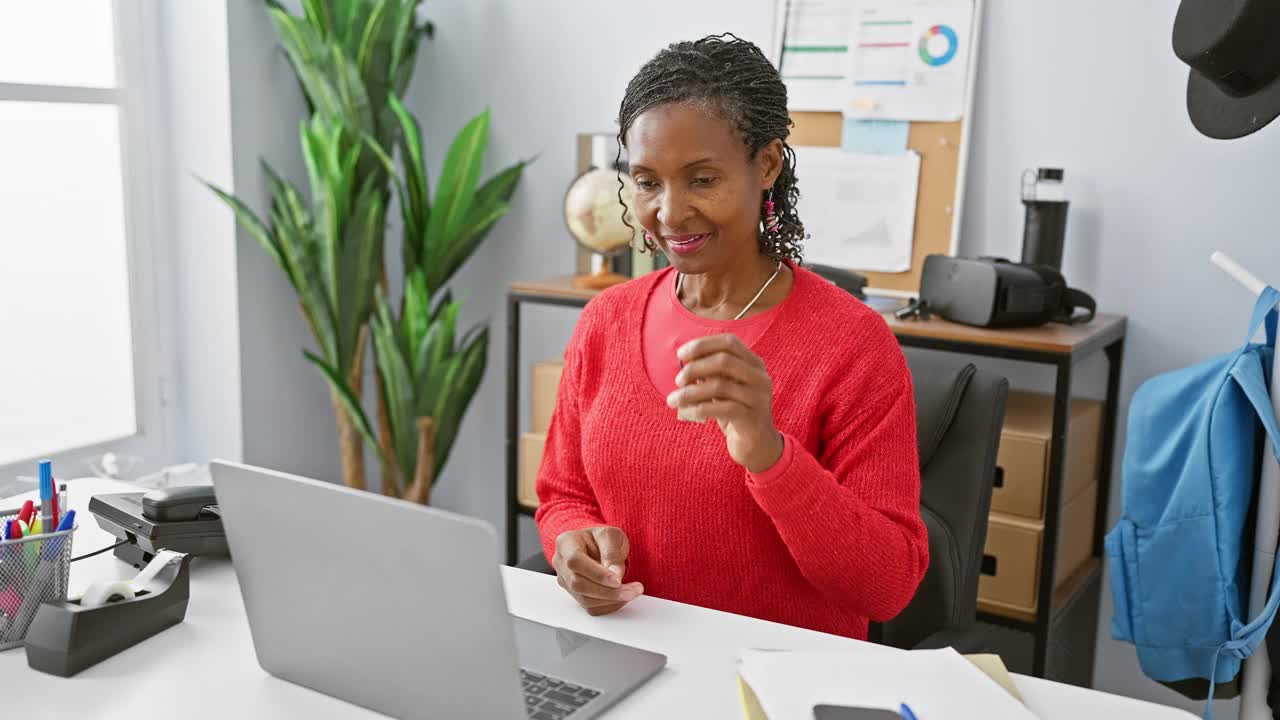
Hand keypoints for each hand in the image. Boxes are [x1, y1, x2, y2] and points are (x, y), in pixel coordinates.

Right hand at [552, 526, 643, 615]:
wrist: (599, 547)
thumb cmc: (602, 539)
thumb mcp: (611, 535)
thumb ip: (612, 553)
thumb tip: (615, 575)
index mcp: (566, 543)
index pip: (575, 561)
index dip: (596, 573)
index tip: (617, 580)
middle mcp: (561, 563)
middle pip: (578, 584)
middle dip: (608, 591)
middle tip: (633, 590)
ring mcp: (566, 581)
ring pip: (584, 599)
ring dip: (612, 600)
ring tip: (632, 591)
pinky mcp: (575, 596)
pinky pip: (591, 607)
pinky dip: (610, 605)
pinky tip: (623, 597)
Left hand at [667, 334, 783, 472]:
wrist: (757, 445)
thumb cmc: (734, 412)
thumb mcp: (723, 388)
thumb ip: (709, 373)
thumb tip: (684, 362)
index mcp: (754, 364)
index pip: (729, 342)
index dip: (703, 344)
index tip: (681, 354)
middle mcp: (760, 377)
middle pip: (724, 361)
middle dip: (695, 368)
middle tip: (678, 380)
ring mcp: (758, 398)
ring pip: (719, 386)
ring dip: (690, 392)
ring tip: (673, 400)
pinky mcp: (752, 418)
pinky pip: (721, 408)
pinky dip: (698, 409)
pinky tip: (685, 412)